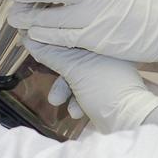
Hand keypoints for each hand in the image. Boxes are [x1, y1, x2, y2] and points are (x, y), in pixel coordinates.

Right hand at [24, 39, 157, 132]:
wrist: (129, 121)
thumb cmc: (105, 89)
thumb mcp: (75, 69)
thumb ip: (52, 54)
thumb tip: (28, 38)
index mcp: (102, 43)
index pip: (70, 36)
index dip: (50, 41)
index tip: (32, 44)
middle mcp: (106, 54)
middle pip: (72, 58)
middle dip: (59, 76)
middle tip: (47, 84)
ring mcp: (107, 73)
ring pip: (77, 76)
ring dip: (66, 91)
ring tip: (59, 103)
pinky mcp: (107, 90)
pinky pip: (85, 90)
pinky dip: (78, 100)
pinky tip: (76, 112)